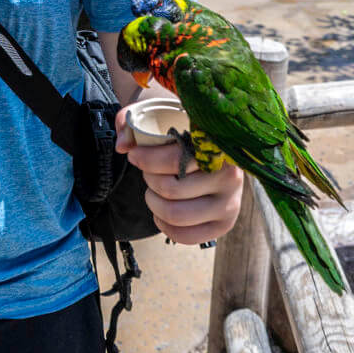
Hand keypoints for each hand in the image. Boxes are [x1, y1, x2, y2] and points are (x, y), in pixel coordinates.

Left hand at [114, 107, 243, 244]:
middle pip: (171, 189)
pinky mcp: (225, 223)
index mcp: (218, 146)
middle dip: (149, 180)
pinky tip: (162, 212)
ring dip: (154, 203)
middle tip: (148, 172)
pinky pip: (186, 235)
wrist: (214, 152)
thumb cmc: (184, 133)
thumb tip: (123, 145)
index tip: (134, 154)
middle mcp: (230, 176)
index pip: (175, 159)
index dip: (147, 159)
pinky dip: (165, 225)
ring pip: (176, 214)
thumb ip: (134, 122)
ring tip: (154, 191)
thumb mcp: (160, 116)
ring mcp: (230, 203)